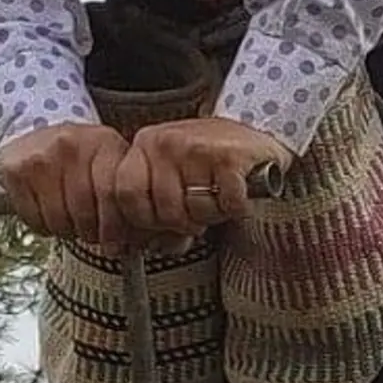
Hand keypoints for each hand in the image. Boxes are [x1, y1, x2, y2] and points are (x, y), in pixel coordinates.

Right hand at [0, 122, 129, 247]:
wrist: (34, 134)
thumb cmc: (79, 157)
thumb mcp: (110, 163)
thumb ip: (129, 195)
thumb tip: (146, 237)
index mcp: (104, 142)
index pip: (113, 194)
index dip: (115, 227)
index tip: (117, 243)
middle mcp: (72, 144)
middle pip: (85, 211)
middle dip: (91, 233)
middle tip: (92, 234)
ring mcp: (42, 156)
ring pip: (59, 220)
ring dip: (67, 231)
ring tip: (71, 221)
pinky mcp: (17, 171)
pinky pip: (35, 220)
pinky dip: (44, 227)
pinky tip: (51, 214)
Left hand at [112, 115, 294, 242]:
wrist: (257, 135)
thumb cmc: (211, 161)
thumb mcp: (175, 177)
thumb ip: (157, 209)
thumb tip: (152, 247)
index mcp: (145, 145)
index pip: (126, 194)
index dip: (144, 219)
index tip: (159, 225)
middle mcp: (165, 141)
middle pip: (164, 211)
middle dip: (185, 222)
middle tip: (199, 210)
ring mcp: (196, 146)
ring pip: (196, 210)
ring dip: (213, 214)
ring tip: (219, 196)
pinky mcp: (229, 156)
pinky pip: (227, 204)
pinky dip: (237, 207)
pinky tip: (238, 192)